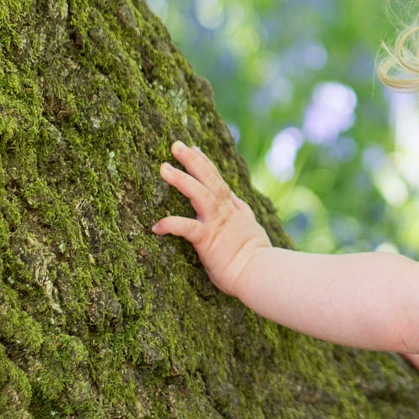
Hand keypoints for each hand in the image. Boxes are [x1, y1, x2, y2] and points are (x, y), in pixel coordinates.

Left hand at [151, 141, 271, 296]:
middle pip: (209, 179)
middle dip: (192, 160)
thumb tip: (242, 209)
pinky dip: (171, 224)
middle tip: (176, 144)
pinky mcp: (208, 239)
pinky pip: (187, 228)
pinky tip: (157, 225)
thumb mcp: (253, 232)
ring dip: (181, 179)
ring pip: (199, 194)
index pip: (218, 181)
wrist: (261, 273)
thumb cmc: (257, 261)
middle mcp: (226, 212)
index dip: (205, 164)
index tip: (194, 148)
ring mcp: (217, 223)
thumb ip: (244, 218)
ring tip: (164, 167)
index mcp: (234, 211)